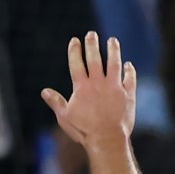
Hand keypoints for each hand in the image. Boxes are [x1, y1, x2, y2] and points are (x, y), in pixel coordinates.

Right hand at [38, 32, 137, 153]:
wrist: (107, 139)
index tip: (75, 40)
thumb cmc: (83, 130)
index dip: (75, 50)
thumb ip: (56, 102)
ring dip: (113, 51)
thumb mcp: (64, 117)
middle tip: (91, 34)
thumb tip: (45, 91)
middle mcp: (98, 83)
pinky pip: (129, 78)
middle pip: (95, 59)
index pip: (77, 63)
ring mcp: (115, 87)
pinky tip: (128, 64)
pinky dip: (129, 70)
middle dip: (92, 45)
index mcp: (82, 87)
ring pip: (114, 64)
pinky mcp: (128, 94)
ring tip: (112, 41)